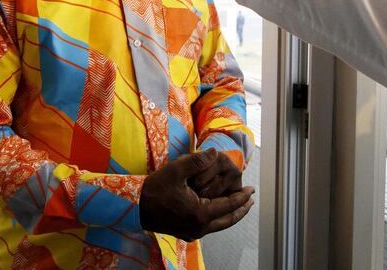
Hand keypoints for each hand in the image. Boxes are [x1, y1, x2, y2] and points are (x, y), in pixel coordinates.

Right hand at [140, 148, 254, 240]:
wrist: (135, 208)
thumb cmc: (154, 190)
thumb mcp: (177, 170)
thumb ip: (198, 161)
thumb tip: (215, 153)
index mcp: (200, 213)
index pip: (229, 205)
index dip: (242, 197)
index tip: (252, 190)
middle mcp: (199, 227)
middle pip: (228, 220)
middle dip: (241, 209)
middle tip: (250, 200)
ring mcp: (192, 232)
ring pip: (219, 225)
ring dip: (231, 215)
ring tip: (239, 206)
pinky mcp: (185, 233)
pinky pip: (209, 227)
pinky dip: (218, 219)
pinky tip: (218, 211)